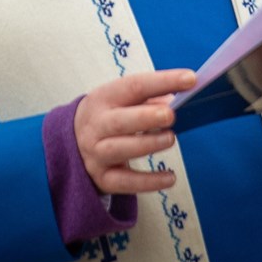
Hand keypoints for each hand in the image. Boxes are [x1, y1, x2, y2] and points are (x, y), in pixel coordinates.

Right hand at [74, 68, 195, 195]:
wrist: (72, 142)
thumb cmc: (109, 116)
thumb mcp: (121, 100)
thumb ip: (150, 100)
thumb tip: (178, 102)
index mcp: (104, 98)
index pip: (134, 85)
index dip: (163, 81)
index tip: (190, 79)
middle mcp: (96, 125)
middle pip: (120, 121)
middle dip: (146, 117)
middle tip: (171, 114)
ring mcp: (97, 153)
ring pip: (120, 149)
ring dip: (147, 144)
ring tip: (170, 139)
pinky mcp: (103, 178)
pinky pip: (126, 182)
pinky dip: (148, 182)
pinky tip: (170, 178)